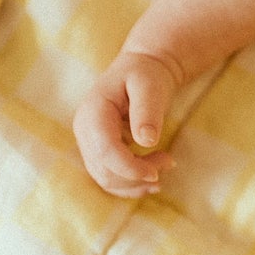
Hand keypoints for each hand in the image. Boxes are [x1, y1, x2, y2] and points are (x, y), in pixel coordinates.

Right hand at [72, 49, 182, 197]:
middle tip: (169, 162)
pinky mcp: (97, 151)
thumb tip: (147, 141)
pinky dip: (130, 184)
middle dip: (137, 175)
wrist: (140, 70)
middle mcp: (84, 130)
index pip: (105, 150)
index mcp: (93, 112)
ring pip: (106, 178)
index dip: (129, 168)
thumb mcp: (150, 84)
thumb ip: (147, 110)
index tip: (157, 172)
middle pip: (104, 170)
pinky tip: (151, 180)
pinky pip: (109, 177)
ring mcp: (88, 142)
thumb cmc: (145, 73)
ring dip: (135, 183)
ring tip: (164, 168)